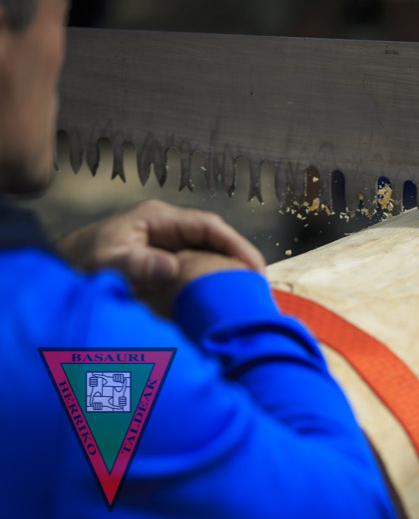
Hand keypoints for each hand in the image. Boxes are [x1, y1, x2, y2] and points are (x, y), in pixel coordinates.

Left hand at [56, 200, 265, 288]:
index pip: (209, 225)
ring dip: (228, 272)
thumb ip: (136, 263)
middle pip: (215, 240)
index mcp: (159, 219)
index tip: (254, 265)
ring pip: (208, 255)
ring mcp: (168, 247)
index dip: (236, 243)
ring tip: (248, 294)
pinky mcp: (164, 265)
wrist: (58, 272)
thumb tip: (169, 266)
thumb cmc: (79, 262)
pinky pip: (196, 271)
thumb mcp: (106, 261)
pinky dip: (211, 283)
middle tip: (260, 284)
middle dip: (239, 259)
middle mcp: (168, 230)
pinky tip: (223, 300)